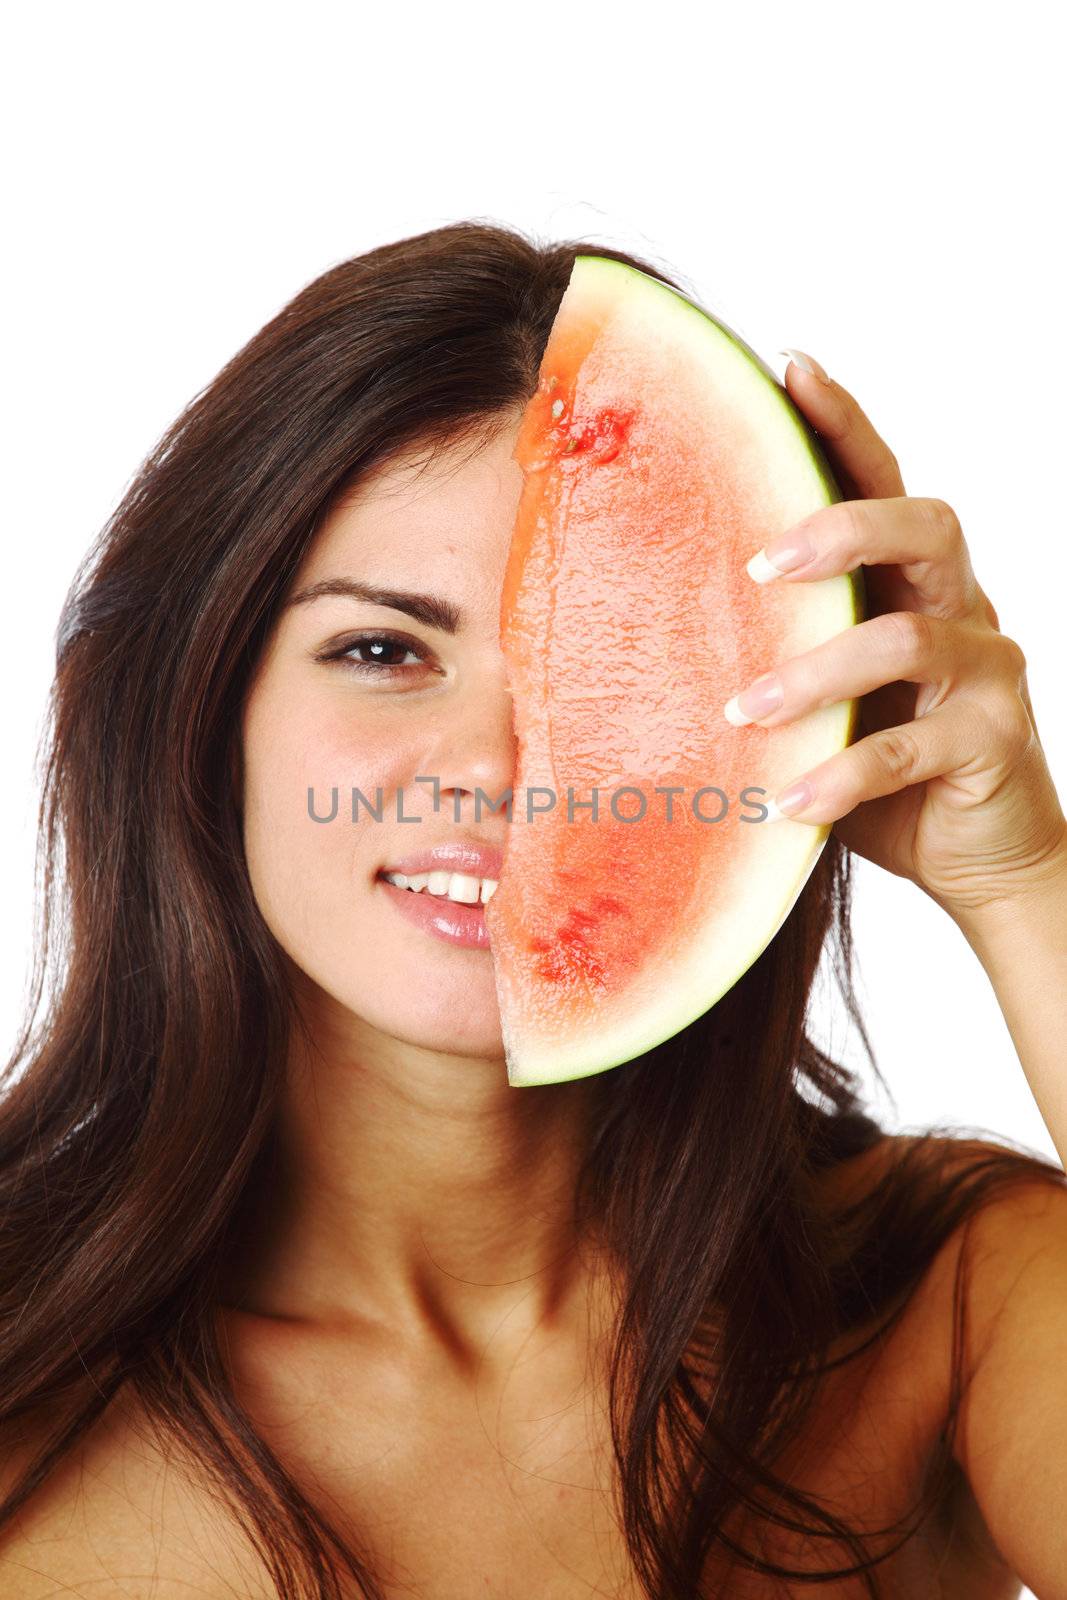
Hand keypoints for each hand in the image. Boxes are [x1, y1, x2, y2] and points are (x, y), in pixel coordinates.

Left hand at [723, 349, 1066, 920]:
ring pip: (909, 637)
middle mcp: (959, 606)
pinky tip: (788, 801)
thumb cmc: (883, 767)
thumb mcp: (822, 701)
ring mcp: (985, 671)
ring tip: (745, 711)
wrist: (975, 856)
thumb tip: (648, 626)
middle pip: (925, 525)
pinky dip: (843, 773)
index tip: (790, 366)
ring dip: (818, 671)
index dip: (846, 421)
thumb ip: (775, 653)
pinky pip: (912, 748)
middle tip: (758, 564)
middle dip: (841, 529)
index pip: (883, 481)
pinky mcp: (993, 742)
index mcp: (912, 581)